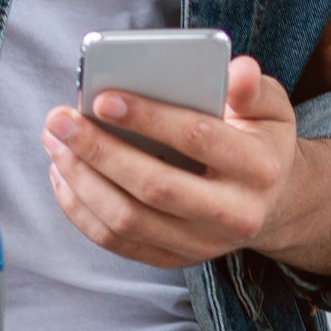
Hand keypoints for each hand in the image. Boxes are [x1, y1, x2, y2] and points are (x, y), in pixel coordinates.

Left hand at [43, 56, 330, 274]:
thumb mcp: (271, 107)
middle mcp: (234, 213)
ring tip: (56, 144)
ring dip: (82, 181)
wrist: (274, 203)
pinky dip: (82, 210)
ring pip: (128, 219)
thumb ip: (255, 86)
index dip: (149, 118)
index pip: (198, 139)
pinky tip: (64, 176)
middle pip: (155, 186)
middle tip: (61, 121)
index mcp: (259, 167)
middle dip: (99, 151)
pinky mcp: (175, 259)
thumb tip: (238, 70)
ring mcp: (203, 243)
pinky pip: (117, 242)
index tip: (103, 99)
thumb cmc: (261, 141)